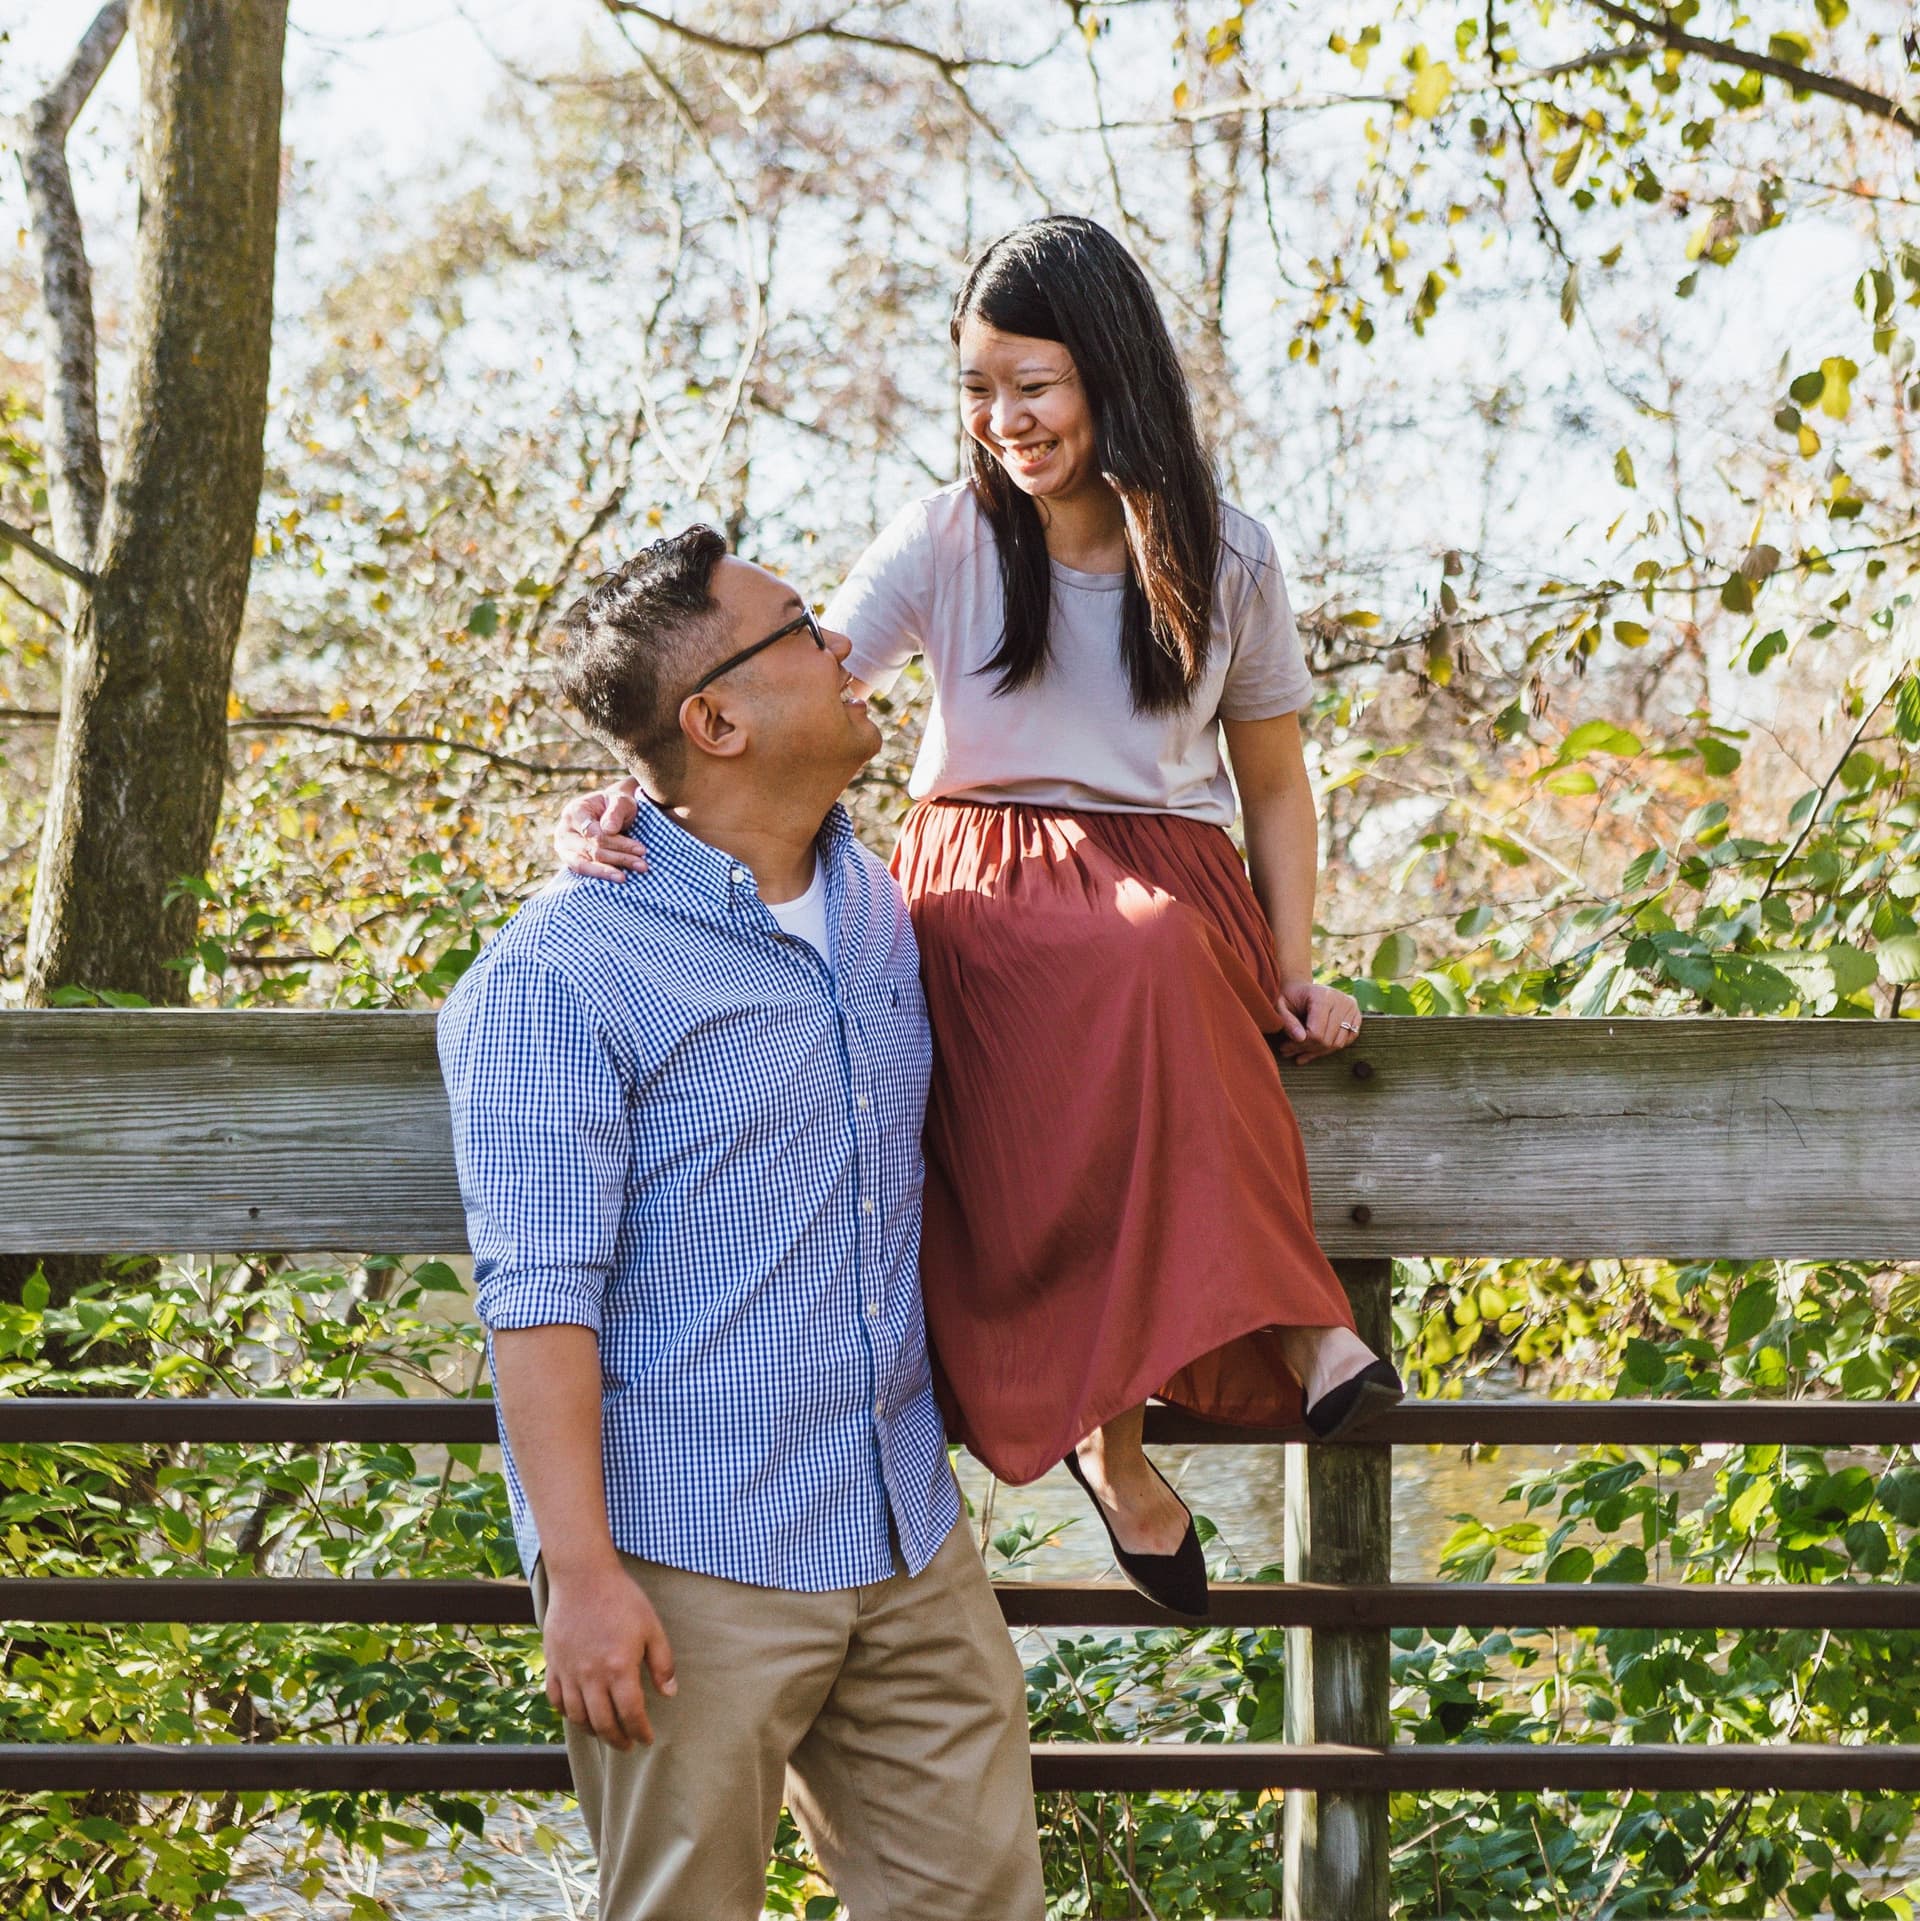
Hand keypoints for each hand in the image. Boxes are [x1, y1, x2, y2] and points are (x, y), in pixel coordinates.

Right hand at [541, 1556, 677, 1750]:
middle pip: (603, 1723)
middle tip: (628, 1744)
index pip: (631, 1714)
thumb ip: (662, 1663)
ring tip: (606, 1734)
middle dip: (618, 1740)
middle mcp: (592, 1676)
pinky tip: (579, 1715)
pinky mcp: (553, 1664)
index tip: (647, 1739)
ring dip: (594, 1732)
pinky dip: (568, 1714)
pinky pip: (557, 1700)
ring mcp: (569, 1672)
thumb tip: (669, 1694)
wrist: (583, 1577)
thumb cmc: (622, 1599)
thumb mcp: (652, 1627)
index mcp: (620, 1668)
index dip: (640, 1732)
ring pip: (578, 1717)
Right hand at [555, 776, 645, 879]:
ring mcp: (564, 848)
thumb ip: (616, 812)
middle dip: (618, 858)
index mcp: (574, 812)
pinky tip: (617, 879)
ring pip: (583, 864)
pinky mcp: (570, 860)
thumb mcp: (620, 801)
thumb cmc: (616, 805)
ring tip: (626, 878)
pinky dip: (600, 876)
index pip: (594, 833)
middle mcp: (564, 831)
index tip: (641, 849)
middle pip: (590, 850)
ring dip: (607, 872)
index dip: (618, 843)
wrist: (610, 812)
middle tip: (642, 865)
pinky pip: (583, 871)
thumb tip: (609, 829)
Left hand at [1275, 978, 1362, 1062]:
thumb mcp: (1280, 1006)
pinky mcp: (1356, 1016)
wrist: (1301, 989)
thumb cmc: (1289, 997)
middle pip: (1328, 1040)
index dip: (1300, 1045)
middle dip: (1306, 1050)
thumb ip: (1287, 1022)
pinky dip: (1330, 1049)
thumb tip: (1300, 1038)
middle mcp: (1342, 1001)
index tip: (1285, 1047)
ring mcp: (1351, 1008)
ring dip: (1317, 1052)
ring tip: (1299, 1053)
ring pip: (1338, 1043)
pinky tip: (1313, 1051)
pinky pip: (1346, 1041)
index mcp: (1323, 996)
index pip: (1316, 1033)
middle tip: (1288, 1052)